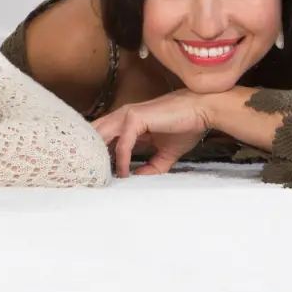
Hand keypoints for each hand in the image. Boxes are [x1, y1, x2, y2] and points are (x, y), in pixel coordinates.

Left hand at [91, 90, 210, 177]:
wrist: (202, 111)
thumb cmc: (186, 127)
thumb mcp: (165, 154)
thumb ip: (151, 167)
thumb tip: (136, 179)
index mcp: (127, 121)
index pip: (101, 136)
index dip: (96, 153)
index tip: (97, 174)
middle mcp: (123, 115)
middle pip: (94, 134)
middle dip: (89, 154)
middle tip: (91, 177)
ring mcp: (127, 115)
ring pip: (102, 137)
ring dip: (100, 157)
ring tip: (101, 177)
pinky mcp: (135, 118)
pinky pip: (123, 143)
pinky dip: (121, 159)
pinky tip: (124, 173)